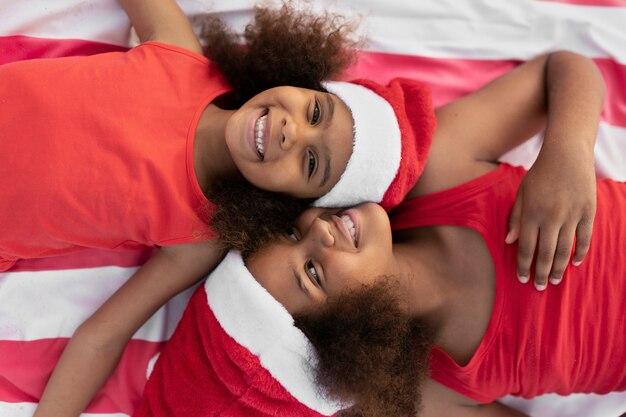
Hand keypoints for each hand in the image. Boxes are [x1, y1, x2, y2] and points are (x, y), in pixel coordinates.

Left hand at [505, 151, 595, 289]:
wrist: (566, 153)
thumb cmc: (540, 174)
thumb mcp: (522, 193)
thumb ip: (516, 217)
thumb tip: (510, 242)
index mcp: (532, 213)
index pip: (527, 247)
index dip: (524, 265)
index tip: (522, 279)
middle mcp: (551, 217)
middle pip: (545, 253)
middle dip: (540, 273)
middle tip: (538, 287)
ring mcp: (571, 215)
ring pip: (564, 249)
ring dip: (558, 267)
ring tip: (554, 281)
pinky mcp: (588, 211)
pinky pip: (585, 237)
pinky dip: (580, 252)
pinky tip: (574, 263)